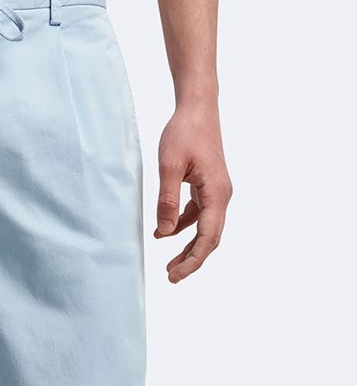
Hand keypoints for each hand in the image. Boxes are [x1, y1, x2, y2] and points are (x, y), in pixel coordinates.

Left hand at [154, 101, 232, 283]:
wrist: (197, 107)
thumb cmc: (184, 132)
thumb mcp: (168, 166)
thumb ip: (166, 201)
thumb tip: (165, 233)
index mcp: (216, 193)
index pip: (208, 237)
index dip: (193, 260)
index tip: (175, 275)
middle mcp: (221, 195)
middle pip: (210, 238)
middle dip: (191, 260)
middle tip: (171, 278)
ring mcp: (216, 191)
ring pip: (205, 229)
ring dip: (188, 247)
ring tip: (169, 265)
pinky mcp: (208, 187)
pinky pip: (198, 215)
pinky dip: (183, 228)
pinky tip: (164, 234)